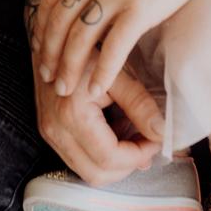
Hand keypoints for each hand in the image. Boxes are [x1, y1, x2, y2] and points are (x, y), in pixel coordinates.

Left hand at [32, 0, 210, 97]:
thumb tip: (74, 1)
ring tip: (66, 90)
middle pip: (59, 22)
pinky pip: (114, 48)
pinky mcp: (140, 8)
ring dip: (70, 68)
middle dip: (50, 54)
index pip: (49, 0)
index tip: (40, 49)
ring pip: (81, 39)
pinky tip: (96, 89)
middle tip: (48, 78)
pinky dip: (102, 72)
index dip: (41, 29)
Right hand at [34, 48, 162, 185]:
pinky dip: (99, 154)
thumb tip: (163, 133)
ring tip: (131, 134)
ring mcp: (48, 132)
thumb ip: (139, 104)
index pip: (111, 158)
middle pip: (97, 175)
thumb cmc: (86, 48)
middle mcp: (55, 130)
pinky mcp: (47, 131)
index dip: (138, 154)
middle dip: (127, 164)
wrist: (54, 35)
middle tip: (146, 141)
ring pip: (87, 171)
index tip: (155, 138)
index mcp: (71, 115)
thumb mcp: (116, 73)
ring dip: (114, 162)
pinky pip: (77, 158)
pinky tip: (113, 130)